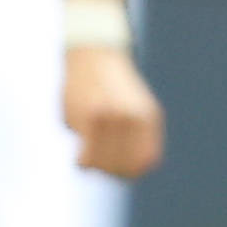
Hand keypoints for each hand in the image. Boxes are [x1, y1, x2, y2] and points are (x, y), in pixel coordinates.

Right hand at [62, 45, 163, 178]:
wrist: (91, 55)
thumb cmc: (111, 88)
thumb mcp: (135, 109)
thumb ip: (139, 139)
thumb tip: (139, 169)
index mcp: (148, 117)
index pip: (145, 162)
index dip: (129, 171)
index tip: (114, 168)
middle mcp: (133, 117)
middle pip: (124, 166)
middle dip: (110, 170)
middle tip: (98, 162)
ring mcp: (112, 117)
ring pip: (104, 165)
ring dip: (95, 165)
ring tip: (88, 154)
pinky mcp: (88, 116)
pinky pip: (87, 158)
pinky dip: (83, 163)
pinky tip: (79, 159)